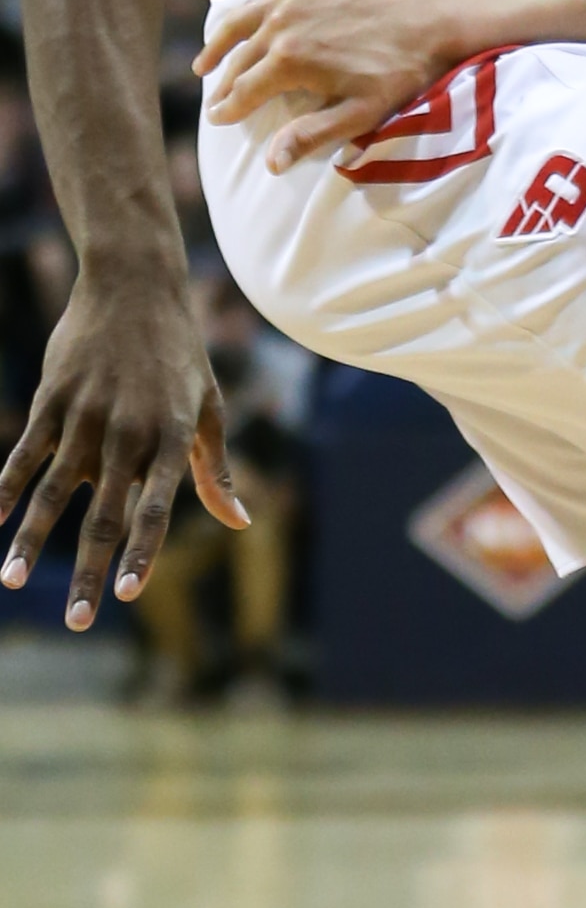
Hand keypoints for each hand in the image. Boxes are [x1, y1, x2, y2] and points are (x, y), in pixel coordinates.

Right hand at [0, 271, 245, 628]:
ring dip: (32, 540)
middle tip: (81, 620)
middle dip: (91, 569)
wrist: (137, 287)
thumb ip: (213, 470)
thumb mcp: (207, 407)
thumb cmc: (180, 355)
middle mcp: (128, 432)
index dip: (142, 551)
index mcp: (171, 437)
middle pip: (105, 513)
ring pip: (54, 490)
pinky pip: (24, 452)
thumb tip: (241, 521)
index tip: (128, 593)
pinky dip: (4, 487)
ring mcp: (86, 416)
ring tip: (13, 582)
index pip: (158, 507)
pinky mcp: (52, 400)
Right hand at [196, 0, 457, 167]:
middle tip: (214, 99)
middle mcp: (280, 25)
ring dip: (217, 42)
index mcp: (289, 62)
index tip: (218, 119)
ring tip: (204, 63)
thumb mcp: (361, 113)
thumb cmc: (400, 71)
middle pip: (239, 59)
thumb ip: (312, 134)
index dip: (228, 108)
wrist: (431, 18)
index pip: (244, 91)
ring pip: (239, 21)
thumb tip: (270, 164)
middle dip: (223, 83)